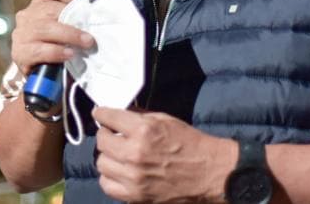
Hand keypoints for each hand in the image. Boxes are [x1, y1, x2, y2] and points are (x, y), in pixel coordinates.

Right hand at [11, 0, 94, 74]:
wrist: (42, 77)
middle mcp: (28, 15)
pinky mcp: (20, 53)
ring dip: (69, 35)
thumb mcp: (66, 27)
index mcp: (40, 3)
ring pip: (45, 28)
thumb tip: (98, 17)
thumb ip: (76, 18)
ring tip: (85, 43)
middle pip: (50, 9)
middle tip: (91, 33)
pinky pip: (39, 50)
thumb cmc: (59, 46)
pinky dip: (56, 52)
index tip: (86, 5)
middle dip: (74, 20)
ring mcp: (22, 34)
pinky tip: (69, 55)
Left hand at [93, 107, 236, 202]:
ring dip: (108, 157)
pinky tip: (119, 172)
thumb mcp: (165, 120)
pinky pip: (107, 185)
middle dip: (106, 135)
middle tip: (112, 135)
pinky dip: (110, 177)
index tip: (100, 114)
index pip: (108, 118)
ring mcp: (133, 177)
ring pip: (101, 164)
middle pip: (102, 142)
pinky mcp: (136, 195)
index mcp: (144, 130)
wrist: (209, 173)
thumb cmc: (190, 144)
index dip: (101, 114)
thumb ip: (140, 116)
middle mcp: (135, 153)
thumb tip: (119, 114)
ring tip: (117, 154)